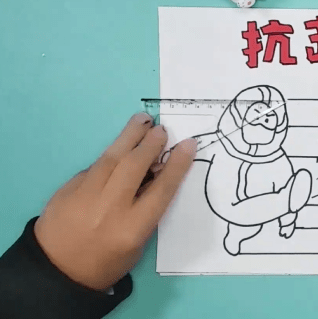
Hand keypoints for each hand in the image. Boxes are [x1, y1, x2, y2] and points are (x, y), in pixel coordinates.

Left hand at [34, 113, 196, 290]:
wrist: (55, 270)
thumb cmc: (106, 261)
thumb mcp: (136, 244)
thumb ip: (146, 210)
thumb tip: (155, 174)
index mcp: (132, 228)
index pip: (161, 190)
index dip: (177, 165)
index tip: (187, 144)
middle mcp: (109, 208)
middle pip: (134, 166)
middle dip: (150, 144)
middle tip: (162, 129)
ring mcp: (84, 196)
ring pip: (111, 158)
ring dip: (129, 136)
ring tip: (142, 121)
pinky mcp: (67, 188)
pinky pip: (94, 166)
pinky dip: (110, 156)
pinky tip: (119, 149)